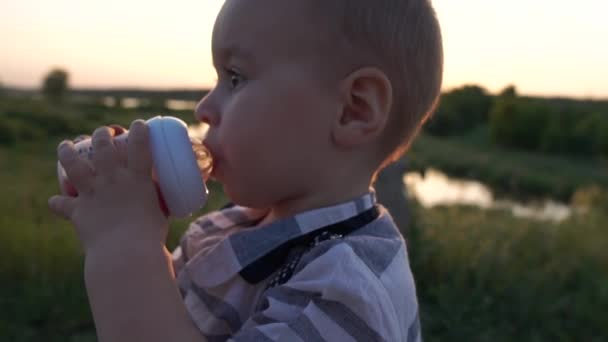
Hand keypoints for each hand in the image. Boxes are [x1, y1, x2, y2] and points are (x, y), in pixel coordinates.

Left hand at [48, 120, 168, 253]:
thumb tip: (160, 208)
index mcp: (138, 179)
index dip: (139, 131)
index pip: (140, 145)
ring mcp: (93, 194)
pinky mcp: (78, 211)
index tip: (139, 124)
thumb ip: (157, 207)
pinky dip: (58, 203)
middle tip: (105, 132)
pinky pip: (62, 204)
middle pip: (104, 148)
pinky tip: (55, 201)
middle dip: (102, 134)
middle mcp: (113, 180)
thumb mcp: (161, 216)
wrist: (126, 254)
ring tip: (66, 145)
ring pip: (74, 165)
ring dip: (67, 152)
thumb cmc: (151, 237)